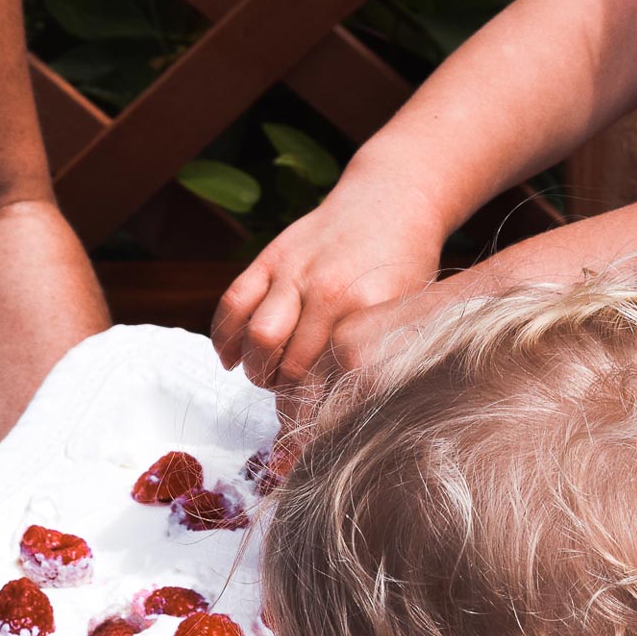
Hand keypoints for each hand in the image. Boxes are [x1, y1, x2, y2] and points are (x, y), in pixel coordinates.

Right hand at [211, 183, 445, 415]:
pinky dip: (225, 339)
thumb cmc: (406, 265)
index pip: (334, 381)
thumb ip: (385, 356)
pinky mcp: (270, 258)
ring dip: (259, 372)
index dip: (320, 418)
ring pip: (260, 340)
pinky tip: (232, 359)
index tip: (313, 437)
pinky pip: (233, 303)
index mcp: (370, 309)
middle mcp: (330, 292)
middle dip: (288, 401)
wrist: (392, 198)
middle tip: (293, 411)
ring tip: (268, 380)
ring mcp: (296, 272)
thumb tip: (354, 417)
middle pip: (293, 369)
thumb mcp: (411, 311)